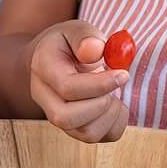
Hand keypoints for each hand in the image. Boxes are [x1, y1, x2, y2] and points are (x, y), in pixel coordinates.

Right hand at [29, 20, 127, 142]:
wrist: (53, 61)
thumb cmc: (68, 44)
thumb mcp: (76, 29)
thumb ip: (86, 36)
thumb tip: (95, 49)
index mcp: (44, 67)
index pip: (66, 87)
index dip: (98, 85)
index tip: (123, 74)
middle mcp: (45, 97)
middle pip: (65, 118)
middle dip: (100, 104)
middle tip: (115, 85)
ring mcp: (57, 116)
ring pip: (84, 133)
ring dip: (110, 115)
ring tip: (114, 94)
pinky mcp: (73, 128)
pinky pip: (98, 138)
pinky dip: (115, 124)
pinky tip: (113, 105)